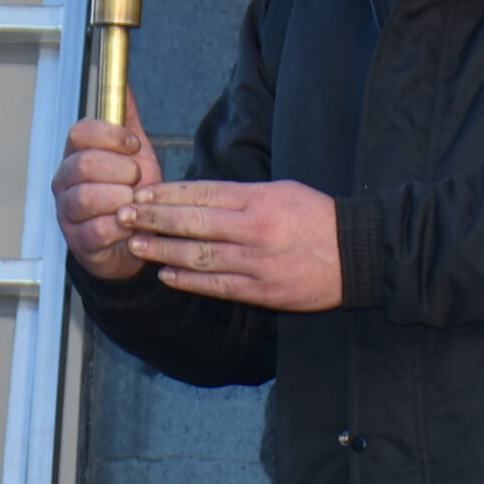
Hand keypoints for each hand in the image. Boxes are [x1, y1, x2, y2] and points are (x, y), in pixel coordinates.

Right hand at [53, 92, 162, 281]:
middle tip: (136, 179)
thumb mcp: (135, 155)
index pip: (80, 132)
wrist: (133, 241)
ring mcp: (67, 212)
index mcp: (77, 155)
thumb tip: (126, 85)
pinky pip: (97, 229)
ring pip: (87, 197)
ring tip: (133, 203)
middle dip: (121, 170)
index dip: (110, 135)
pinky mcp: (78, 241)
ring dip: (121, 198)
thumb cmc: (131, 195)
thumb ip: (128, 121)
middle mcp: (65, 181)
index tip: (133, 144)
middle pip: (84, 163)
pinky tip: (130, 225)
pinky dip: (120, 226)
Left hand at [118, 179, 345, 311]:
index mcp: (259, 200)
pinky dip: (189, 281)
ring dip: (163, 251)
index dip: (168, 195)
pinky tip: (166, 275)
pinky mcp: (263, 291)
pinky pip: (218, 286)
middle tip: (124, 214)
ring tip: (135, 244)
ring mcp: (257, 263)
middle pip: (194, 223)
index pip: (203, 194)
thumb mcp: (281, 191)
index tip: (142, 193)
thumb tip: (197, 195)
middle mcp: (254, 230)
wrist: (359, 254)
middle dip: (154, 219)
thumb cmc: (318, 217)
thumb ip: (240, 195)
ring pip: (200, 256)